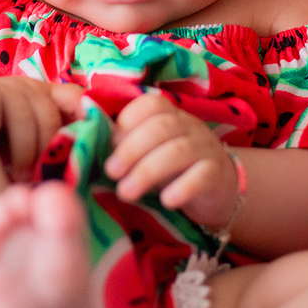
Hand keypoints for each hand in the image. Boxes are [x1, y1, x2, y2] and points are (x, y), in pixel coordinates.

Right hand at [0, 65, 82, 180]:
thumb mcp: (30, 145)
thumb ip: (55, 153)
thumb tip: (90, 177)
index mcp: (45, 98)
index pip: (73, 97)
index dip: (87, 112)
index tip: (97, 134)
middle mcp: (27, 89)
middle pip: (48, 113)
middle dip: (48, 148)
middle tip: (43, 176)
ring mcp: (3, 88)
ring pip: (22, 114)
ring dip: (23, 150)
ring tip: (20, 175)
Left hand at [103, 92, 239, 230]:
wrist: (216, 190)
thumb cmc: (170, 168)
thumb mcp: (147, 152)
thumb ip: (124, 144)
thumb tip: (90, 138)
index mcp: (169, 114)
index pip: (149, 106)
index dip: (127, 124)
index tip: (108, 148)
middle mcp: (189, 126)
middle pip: (161, 128)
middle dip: (131, 150)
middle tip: (111, 173)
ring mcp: (206, 147)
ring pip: (179, 151)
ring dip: (148, 172)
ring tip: (126, 193)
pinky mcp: (217, 173)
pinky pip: (201, 175)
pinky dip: (182, 187)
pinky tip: (166, 201)